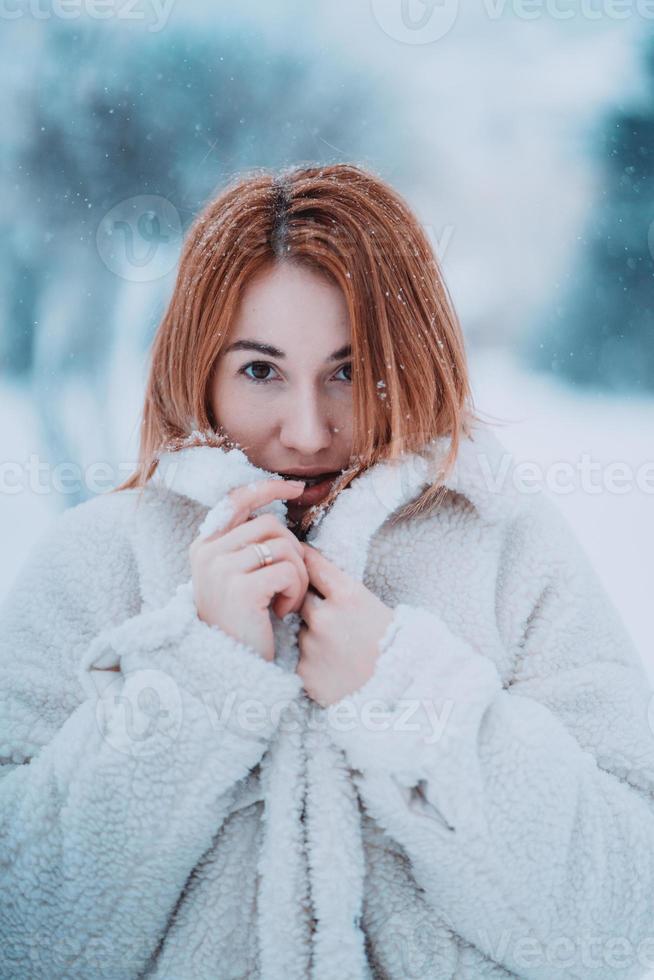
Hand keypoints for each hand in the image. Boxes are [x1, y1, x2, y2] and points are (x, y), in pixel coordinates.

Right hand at [190, 479, 309, 661]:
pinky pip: (287, 570)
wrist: (228, 670)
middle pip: (270, 525)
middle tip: (288, 584)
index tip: (295, 488)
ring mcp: (221, 569)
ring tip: (284, 600)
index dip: (268, 488)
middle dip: (292, 552)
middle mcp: (208, 552)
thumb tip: (277, 511)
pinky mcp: (240, 588)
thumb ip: (246, 546)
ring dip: (296, 574)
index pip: (237, 500)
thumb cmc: (240, 624)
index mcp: (204, 546)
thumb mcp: (235, 578)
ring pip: (283, 546)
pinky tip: (282, 612)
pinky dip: (294, 591)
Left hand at [295, 543, 393, 706]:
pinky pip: (299, 657)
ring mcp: (311, 645)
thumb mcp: (373, 605)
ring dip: (311, 635)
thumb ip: (340, 590)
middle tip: (329, 617)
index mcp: (347, 594)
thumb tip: (311, 570)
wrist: (402, 691)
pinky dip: (311, 661)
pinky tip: (333, 667)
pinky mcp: (303, 671)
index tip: (300, 559)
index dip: (305, 560)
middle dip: (310, 603)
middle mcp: (324, 616)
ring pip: (299, 629)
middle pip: (300, 596)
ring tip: (338, 650)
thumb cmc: (392, 645)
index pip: (312, 563)